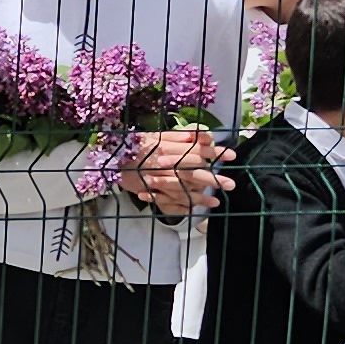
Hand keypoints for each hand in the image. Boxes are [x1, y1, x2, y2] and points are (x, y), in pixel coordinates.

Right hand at [119, 126, 233, 216]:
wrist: (113, 161)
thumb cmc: (136, 146)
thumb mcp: (155, 136)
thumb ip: (177, 136)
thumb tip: (199, 134)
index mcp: (165, 149)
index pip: (193, 150)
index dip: (213, 152)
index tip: (232, 155)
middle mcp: (162, 165)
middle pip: (190, 174)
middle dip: (211, 180)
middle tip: (230, 185)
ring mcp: (155, 181)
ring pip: (181, 191)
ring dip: (199, 198)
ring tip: (216, 202)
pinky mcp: (151, 192)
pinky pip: (168, 202)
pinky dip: (182, 206)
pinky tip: (195, 209)